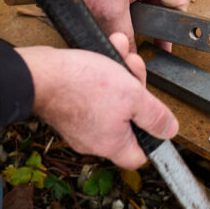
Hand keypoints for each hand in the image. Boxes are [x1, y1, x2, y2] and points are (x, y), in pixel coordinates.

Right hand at [16, 33, 177, 168]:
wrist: (37, 73)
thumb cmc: (81, 85)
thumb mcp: (132, 96)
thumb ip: (154, 115)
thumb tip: (171, 131)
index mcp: (111, 144)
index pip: (138, 156)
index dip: (150, 137)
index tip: (153, 116)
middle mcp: (92, 139)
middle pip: (126, 120)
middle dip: (135, 89)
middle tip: (134, 69)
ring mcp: (77, 124)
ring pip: (110, 100)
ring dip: (119, 74)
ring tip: (120, 52)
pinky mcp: (66, 107)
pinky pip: (90, 93)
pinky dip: (100, 72)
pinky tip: (104, 52)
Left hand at [58, 0, 190, 51]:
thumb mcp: (108, 13)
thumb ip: (126, 36)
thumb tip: (132, 54)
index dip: (178, 19)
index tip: (169, 37)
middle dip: (159, 19)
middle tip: (154, 39)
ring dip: (142, 11)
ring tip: (134, 27)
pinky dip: (129, 2)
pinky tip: (119, 13)